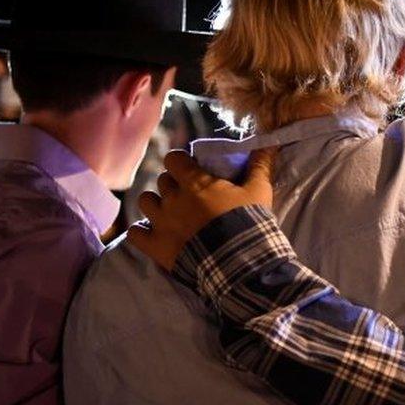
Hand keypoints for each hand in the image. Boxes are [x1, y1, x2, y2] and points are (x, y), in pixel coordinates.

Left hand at [127, 148, 276, 270]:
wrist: (239, 262)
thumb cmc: (249, 222)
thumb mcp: (259, 191)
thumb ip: (259, 165)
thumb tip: (268, 143)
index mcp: (194, 181)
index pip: (173, 158)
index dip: (181, 163)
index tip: (191, 170)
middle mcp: (172, 198)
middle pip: (162, 181)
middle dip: (173, 185)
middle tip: (188, 196)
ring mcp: (161, 223)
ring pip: (145, 202)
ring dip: (156, 205)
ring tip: (169, 214)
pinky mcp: (155, 246)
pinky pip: (135, 233)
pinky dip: (142, 232)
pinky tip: (153, 234)